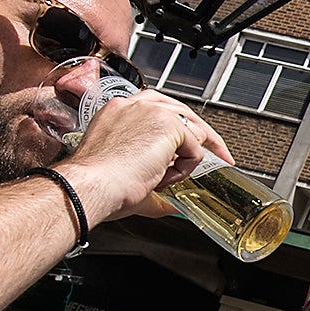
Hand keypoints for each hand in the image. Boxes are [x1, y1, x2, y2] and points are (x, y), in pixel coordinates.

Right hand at [60, 90, 234, 224]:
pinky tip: (160, 178)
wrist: (89, 186)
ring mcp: (153, 112)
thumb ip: (155, 186)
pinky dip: (184, 170)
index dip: (180, 130)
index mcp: (120, 113)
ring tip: (165, 180)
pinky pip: (195, 151)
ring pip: (192, 133)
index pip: (160, 110)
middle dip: (203, 137)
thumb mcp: (128, 177)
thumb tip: (174, 205)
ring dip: (187, 161)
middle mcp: (135, 106)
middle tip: (220, 157)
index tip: (190, 146)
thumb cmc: (97, 185)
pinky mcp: (168, 125)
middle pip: (183, 114)